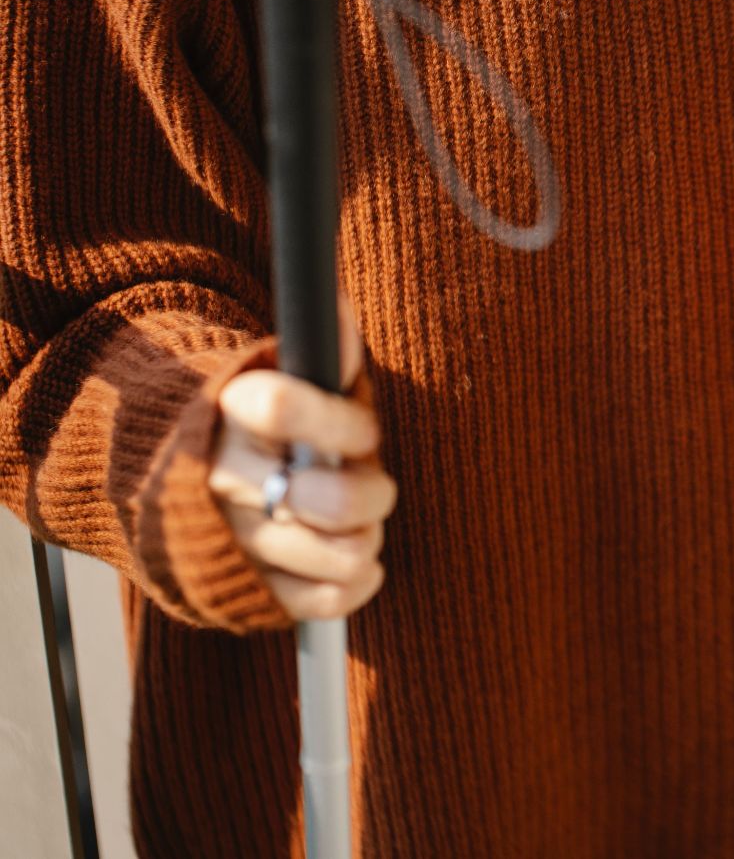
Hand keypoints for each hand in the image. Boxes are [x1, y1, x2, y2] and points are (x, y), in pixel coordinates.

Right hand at [207, 287, 395, 618]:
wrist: (185, 479)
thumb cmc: (267, 424)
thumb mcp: (288, 374)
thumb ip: (324, 350)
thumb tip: (340, 310)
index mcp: (233, 411)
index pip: (282, 406)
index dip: (342, 423)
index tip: (360, 431)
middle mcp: (225, 478)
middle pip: (331, 500)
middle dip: (372, 494)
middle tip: (373, 487)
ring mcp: (234, 539)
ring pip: (338, 553)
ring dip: (367, 539)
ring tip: (358, 524)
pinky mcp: (247, 591)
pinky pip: (324, 600)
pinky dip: (357, 582)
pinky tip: (356, 562)